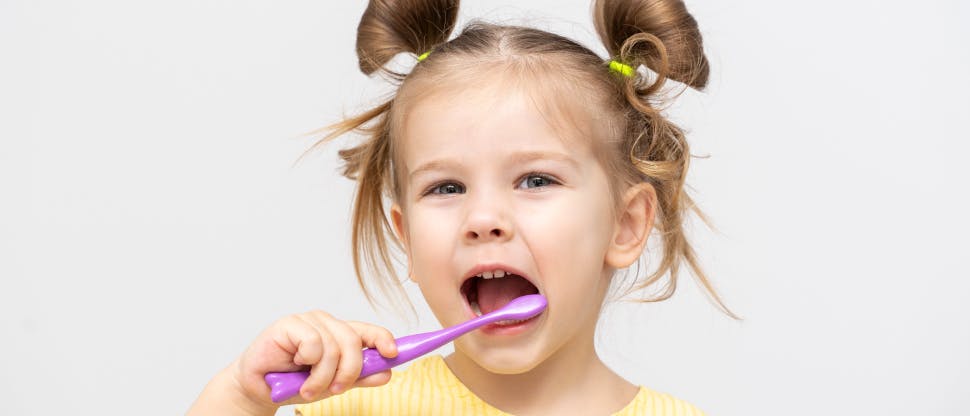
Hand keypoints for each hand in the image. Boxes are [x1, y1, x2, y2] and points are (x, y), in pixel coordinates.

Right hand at [232, 310, 398, 405]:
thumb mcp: (333, 384)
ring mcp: (307, 321)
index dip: (383, 339)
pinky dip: (308, 360)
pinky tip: (295, 367)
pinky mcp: (289, 324)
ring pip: (333, 346)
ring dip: (323, 376)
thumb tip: (387, 373)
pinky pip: (313, 341)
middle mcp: (326, 323)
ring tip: (308, 388)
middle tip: (335, 390)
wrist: (259, 389)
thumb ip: (360, 378)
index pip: (368, 331)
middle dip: (348, 371)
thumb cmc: (295, 383)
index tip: (393, 354)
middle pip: (353, 341)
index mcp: (340, 334)